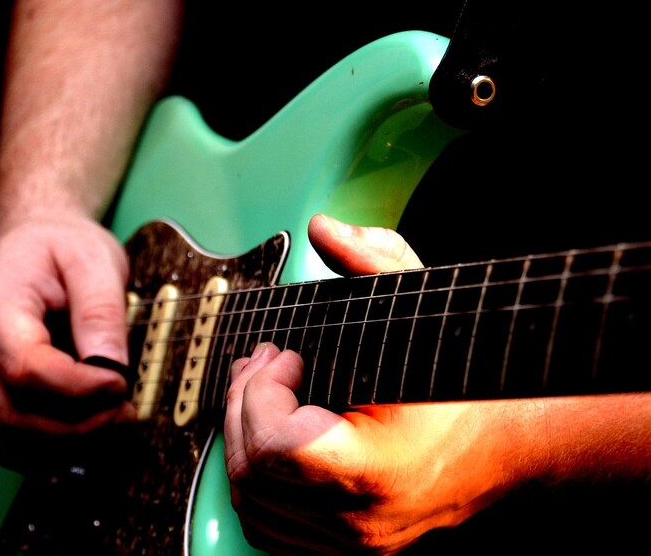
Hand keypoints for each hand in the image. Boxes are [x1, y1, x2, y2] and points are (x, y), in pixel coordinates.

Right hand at [0, 215, 135, 447]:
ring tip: (115, 422)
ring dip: (67, 445)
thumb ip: (101, 310)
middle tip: (127, 411)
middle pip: (15, 413)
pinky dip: (52, 448)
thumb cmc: (61, 246)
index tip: (121, 382)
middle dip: (78, 425)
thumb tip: (112, 366)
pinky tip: (90, 432)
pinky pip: (12, 439)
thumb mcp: (93, 258)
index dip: (77, 388)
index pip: (26, 367)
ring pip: (10, 437)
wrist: (35, 241)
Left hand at [223, 215, 519, 553]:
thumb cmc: (464, 378)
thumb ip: (371, 260)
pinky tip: (268, 437)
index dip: (262, 392)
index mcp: (375, 470)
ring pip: (253, 504)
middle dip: (242, 404)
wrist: (510, 446)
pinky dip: (256, 481)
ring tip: (259, 393)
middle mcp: (360, 520)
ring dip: (241, 439)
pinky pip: (269, 527)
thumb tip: (323, 228)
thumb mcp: (421, 307)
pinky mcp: (347, 548)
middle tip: (263, 364)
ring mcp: (352, 542)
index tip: (287, 355)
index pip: (274, 447)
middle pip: (252, 473)